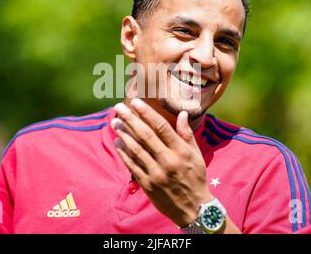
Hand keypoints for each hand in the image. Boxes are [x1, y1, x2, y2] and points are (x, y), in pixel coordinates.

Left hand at [112, 98, 212, 226]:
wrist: (193, 208)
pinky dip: (124, 153)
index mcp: (181, 151)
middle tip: (118, 108)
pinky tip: (117, 142)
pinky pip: (132, 166)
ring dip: (123, 134)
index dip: (147, 113)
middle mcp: (168, 160)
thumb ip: (187, 134)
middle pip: (145, 135)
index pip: (161, 127)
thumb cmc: (195, 177)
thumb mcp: (196, 155)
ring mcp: (156, 173)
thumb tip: (182, 113)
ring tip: (114, 122)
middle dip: (130, 119)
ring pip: (136, 149)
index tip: (135, 102)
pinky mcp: (148, 185)